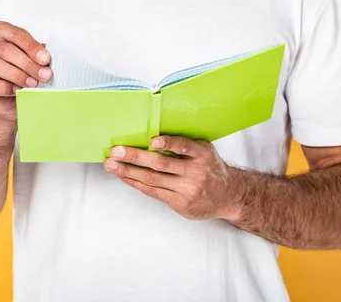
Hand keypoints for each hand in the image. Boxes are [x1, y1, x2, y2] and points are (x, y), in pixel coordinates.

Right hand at [0, 21, 51, 122]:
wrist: (10, 103)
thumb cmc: (23, 77)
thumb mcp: (34, 63)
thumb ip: (39, 56)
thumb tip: (49, 56)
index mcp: (0, 32)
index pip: (16, 34)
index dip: (32, 47)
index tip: (46, 60)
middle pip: (5, 50)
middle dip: (28, 63)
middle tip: (45, 75)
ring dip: (17, 75)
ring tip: (33, 84)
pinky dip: (4, 88)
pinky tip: (17, 91)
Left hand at [104, 136, 243, 220]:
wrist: (229, 195)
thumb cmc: (211, 168)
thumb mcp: (204, 152)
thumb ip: (184, 146)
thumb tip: (149, 138)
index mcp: (202, 154)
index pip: (184, 146)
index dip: (168, 143)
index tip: (152, 140)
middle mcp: (196, 172)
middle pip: (161, 164)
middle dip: (135, 157)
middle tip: (116, 151)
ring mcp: (187, 189)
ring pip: (152, 179)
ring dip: (128, 171)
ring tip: (111, 164)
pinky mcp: (180, 203)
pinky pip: (153, 192)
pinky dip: (135, 182)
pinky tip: (124, 176)